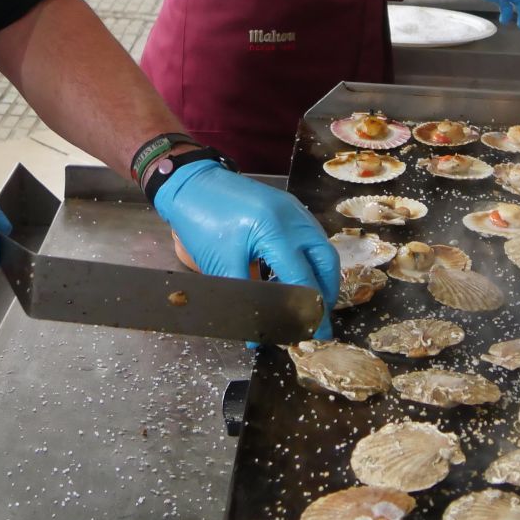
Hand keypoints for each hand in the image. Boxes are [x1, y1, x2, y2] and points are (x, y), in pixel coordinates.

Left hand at [153, 160, 339, 337]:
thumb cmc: (202, 222)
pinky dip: (310, 258)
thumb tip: (255, 336)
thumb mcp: (220, 265)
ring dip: (321, 275)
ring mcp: (294, 209)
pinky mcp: (289, 206)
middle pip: (326, 261)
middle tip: (317, 317)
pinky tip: (295, 274)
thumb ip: (243, 298)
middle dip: (327, 292)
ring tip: (308, 300)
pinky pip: (310, 236)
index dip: (310, 309)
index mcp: (275, 231)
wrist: (192, 183)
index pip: (303, 277)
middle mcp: (293, 218)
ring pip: (322, 247)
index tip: (316, 334)